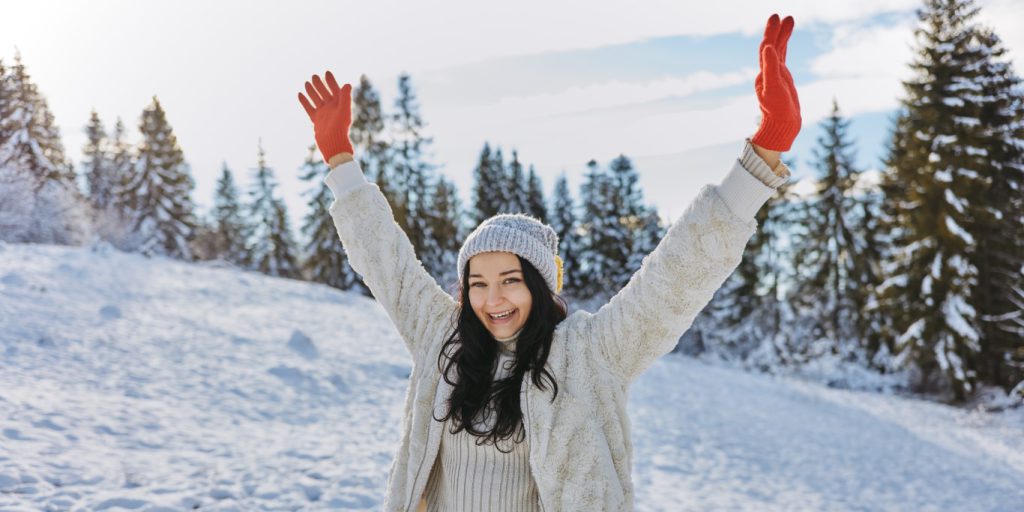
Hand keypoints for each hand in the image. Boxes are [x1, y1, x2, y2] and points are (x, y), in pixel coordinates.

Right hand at [297, 71, 354, 163]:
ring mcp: (324, 114)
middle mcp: (332, 109)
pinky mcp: (317, 120)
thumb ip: (345, 98)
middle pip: (325, 93)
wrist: (333, 144)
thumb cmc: (340, 129)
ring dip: (312, 91)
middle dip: (320, 84)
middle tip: (314, 76)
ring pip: (316, 99)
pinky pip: (309, 108)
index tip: (326, 72)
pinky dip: (305, 101)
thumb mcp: (344, 111)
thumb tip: (347, 84)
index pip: (335, 90)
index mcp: (340, 105)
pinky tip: (299, 94)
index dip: (331, 81)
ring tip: (306, 82)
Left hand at [751, 14, 800, 151]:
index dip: (770, 32)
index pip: (766, 47)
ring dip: (782, 35)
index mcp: (764, 73)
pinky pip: (782, 59)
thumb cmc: (777, 110)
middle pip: (772, 45)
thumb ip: (770, 68)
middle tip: (781, 15)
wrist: (782, 126)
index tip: (776, 17)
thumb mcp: (773, 88)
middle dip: (776, 30)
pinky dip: (784, 47)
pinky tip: (785, 41)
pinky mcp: (782, 79)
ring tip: (789, 19)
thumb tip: (768, 47)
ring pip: (778, 50)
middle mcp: (768, 71)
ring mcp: (775, 74)